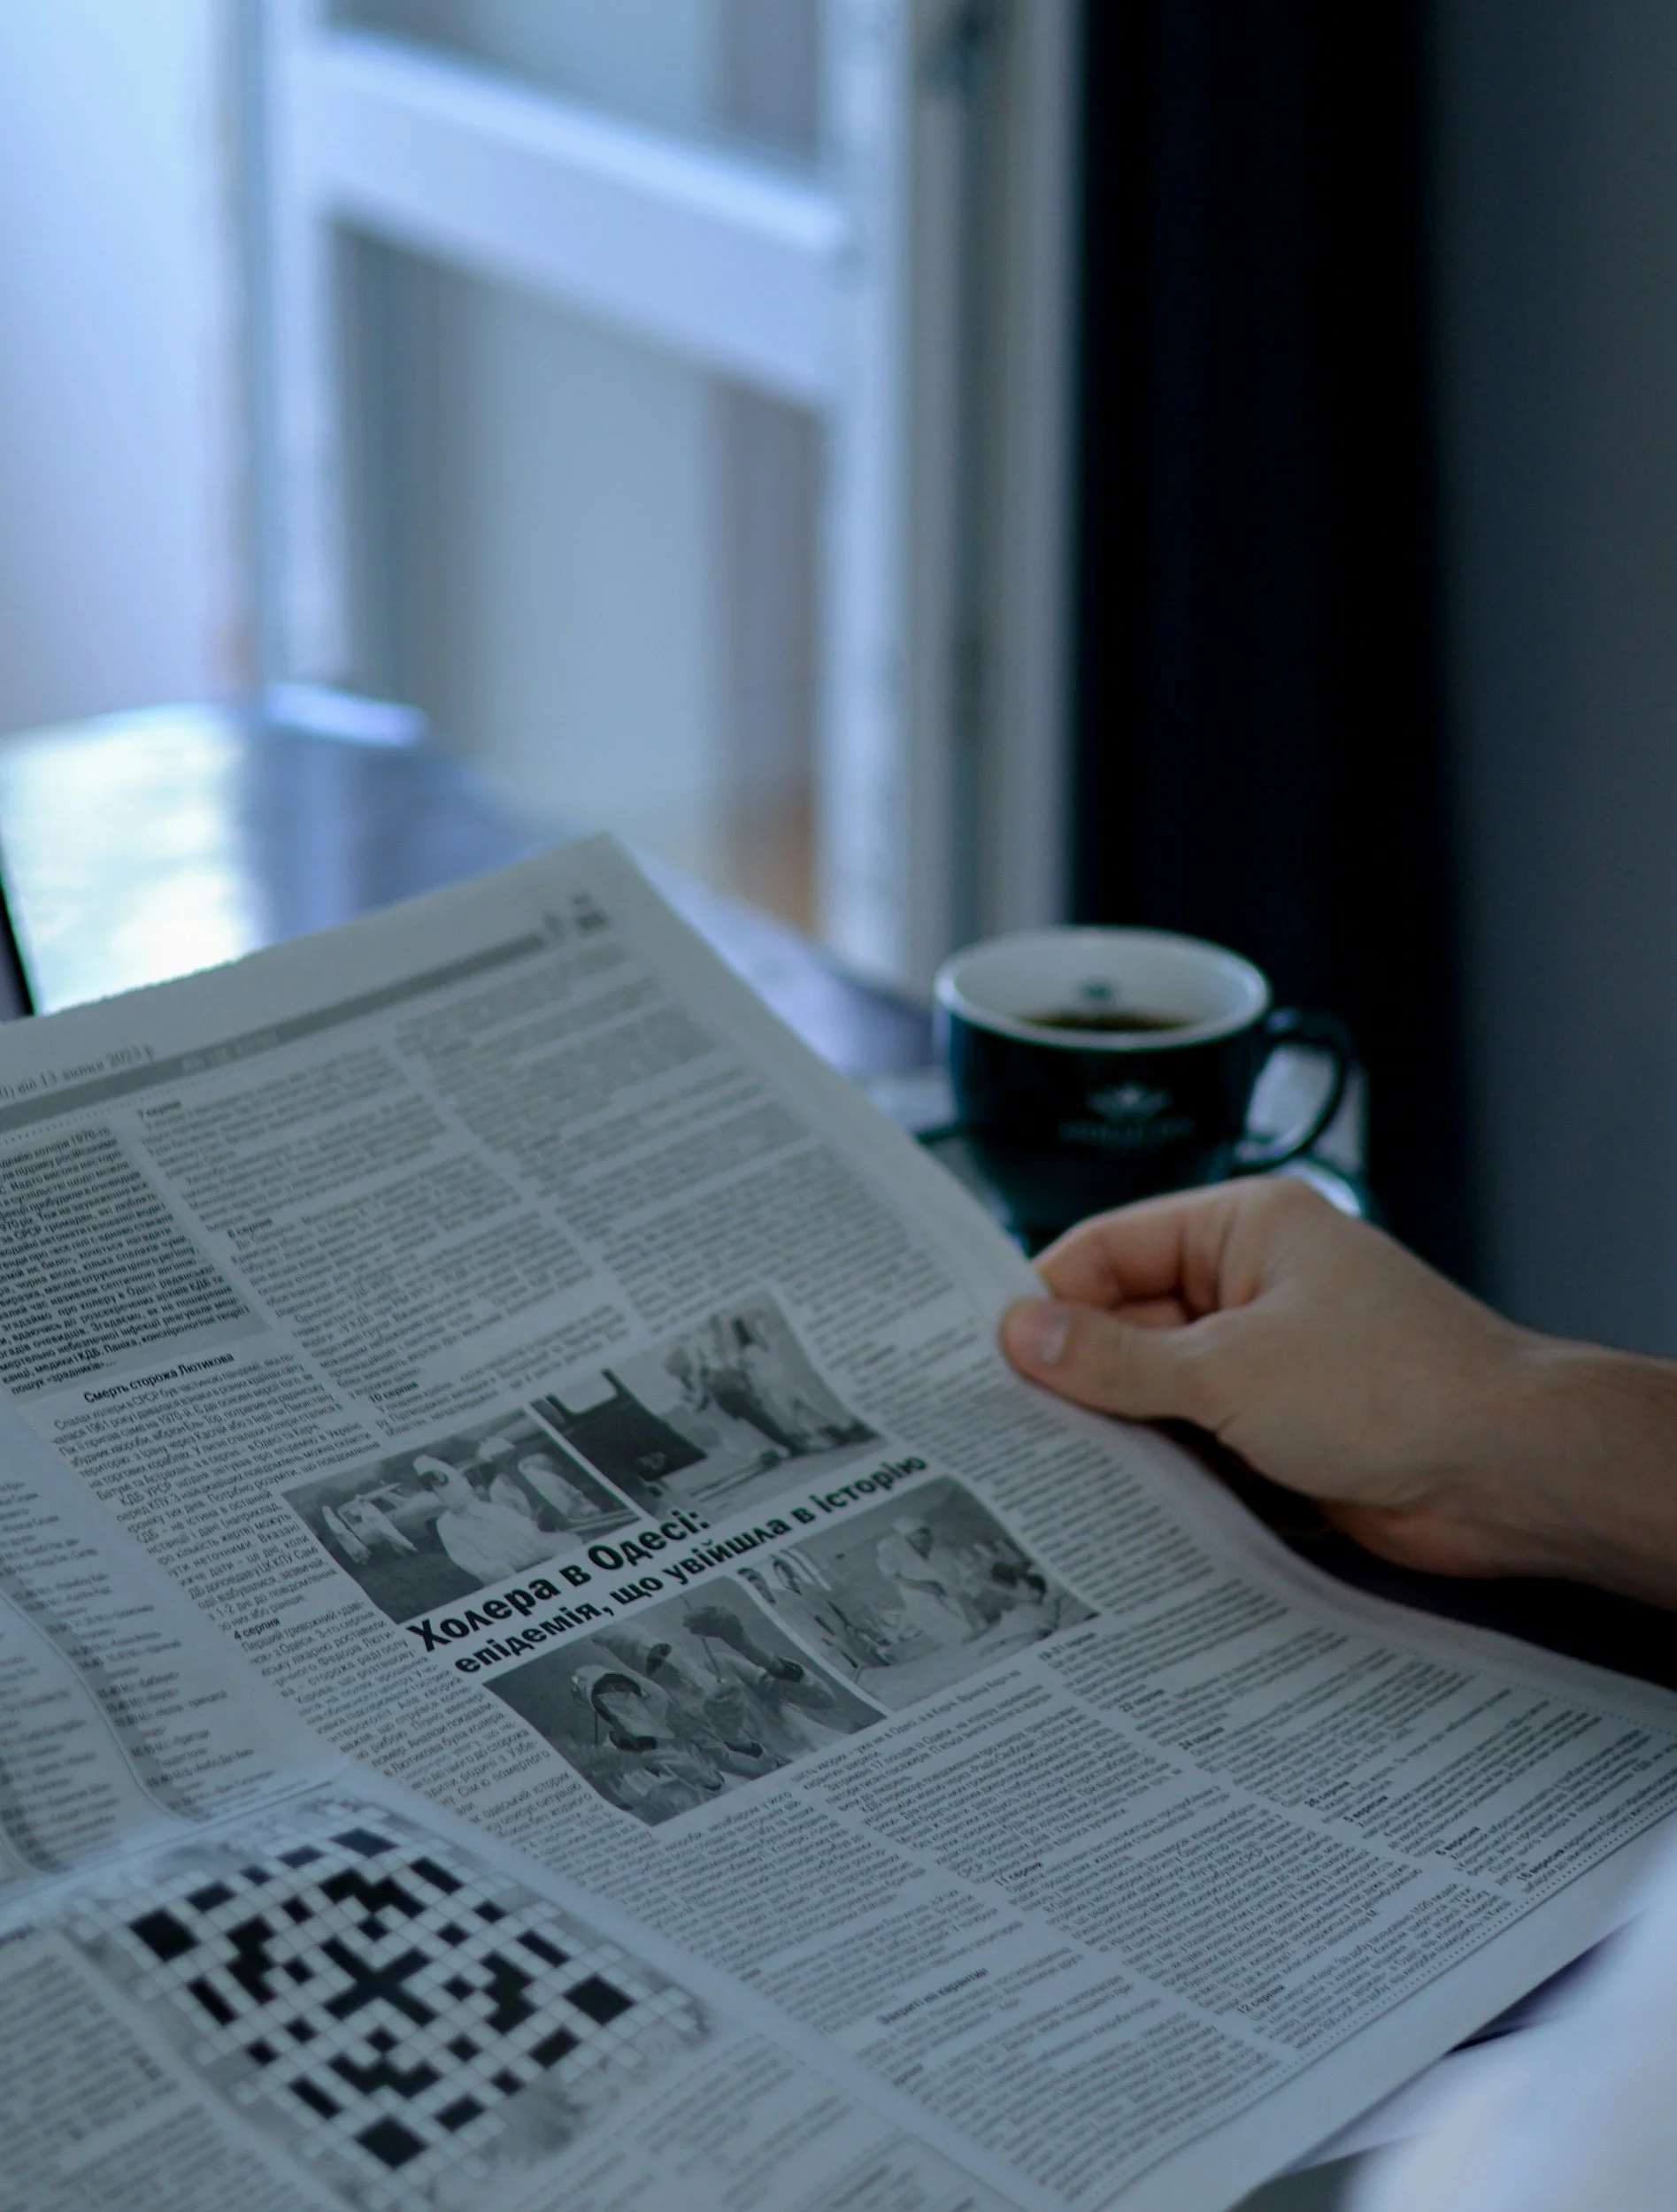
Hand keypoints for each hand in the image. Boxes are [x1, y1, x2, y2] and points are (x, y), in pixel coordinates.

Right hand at [1001, 1177, 1676, 1605]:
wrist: (1509, 1474)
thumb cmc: (1394, 1387)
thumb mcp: (1230, 1367)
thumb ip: (1117, 1358)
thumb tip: (1019, 1334)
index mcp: (1244, 1227)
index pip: (1112, 1245)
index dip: (1045, 1294)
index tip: (980, 1350)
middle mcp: (1252, 1285)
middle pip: (1127, 1318)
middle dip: (1072, 1368)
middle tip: (994, 1418)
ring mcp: (1267, 1360)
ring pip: (1156, 1387)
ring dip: (1111, 1425)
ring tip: (1035, 1465)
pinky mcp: (1281, 1431)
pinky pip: (1193, 1441)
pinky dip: (1154, 1467)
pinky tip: (1103, 1499)